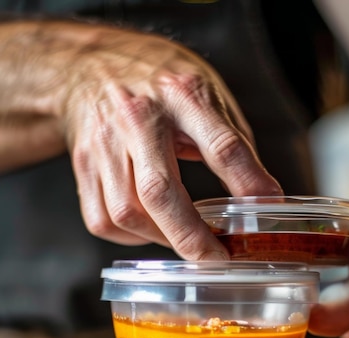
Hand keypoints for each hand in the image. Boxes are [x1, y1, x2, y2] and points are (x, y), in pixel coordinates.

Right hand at [60, 26, 281, 258]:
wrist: (87, 66)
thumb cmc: (156, 81)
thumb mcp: (205, 92)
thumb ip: (232, 142)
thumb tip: (260, 195)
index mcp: (180, 95)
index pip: (220, 146)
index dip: (247, 184)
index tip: (266, 210)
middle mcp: (136, 118)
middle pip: (159, 191)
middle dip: (190, 236)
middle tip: (216, 259)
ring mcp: (102, 143)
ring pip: (127, 213)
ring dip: (161, 237)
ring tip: (184, 237)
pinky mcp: (82, 166)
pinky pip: (103, 220)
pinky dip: (131, 236)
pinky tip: (150, 226)